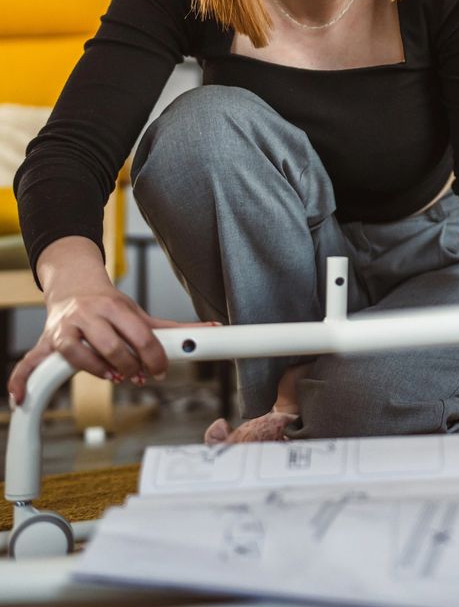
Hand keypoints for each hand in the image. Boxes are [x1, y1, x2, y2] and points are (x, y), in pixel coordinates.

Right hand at [8, 278, 216, 405]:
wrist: (75, 286)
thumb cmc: (112, 306)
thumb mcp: (140, 313)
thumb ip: (171, 328)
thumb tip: (212, 329)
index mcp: (115, 307)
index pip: (138, 334)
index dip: (152, 356)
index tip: (159, 371)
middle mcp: (89, 315)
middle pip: (111, 346)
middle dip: (129, 366)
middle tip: (138, 377)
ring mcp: (65, 328)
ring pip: (78, 354)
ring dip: (97, 371)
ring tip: (114, 377)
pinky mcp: (45, 341)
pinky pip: (30, 361)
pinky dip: (23, 380)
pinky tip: (21, 398)